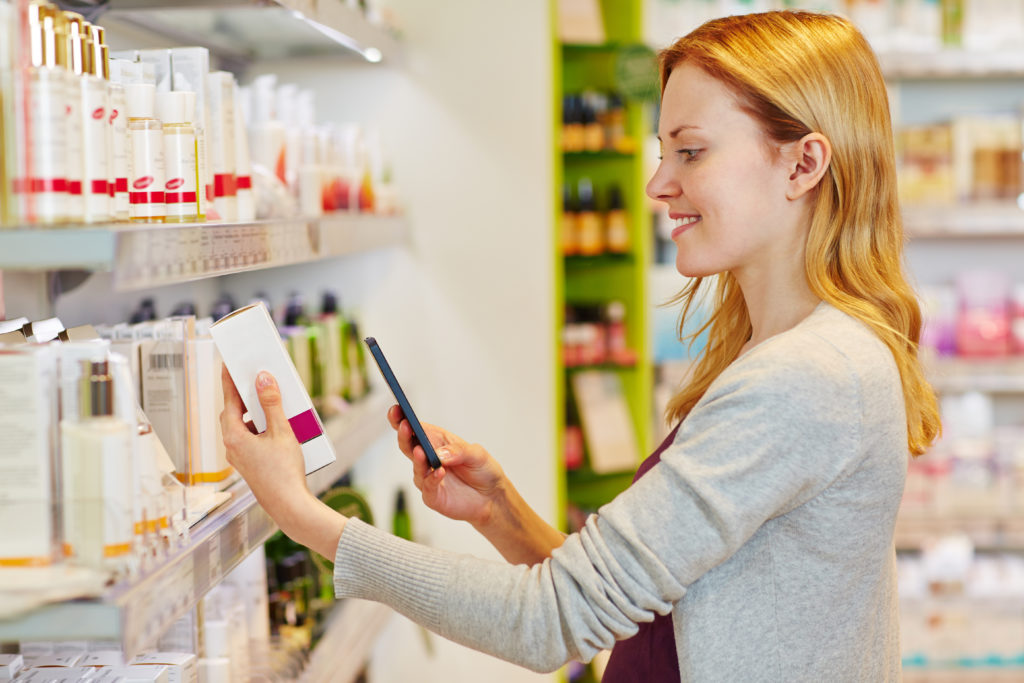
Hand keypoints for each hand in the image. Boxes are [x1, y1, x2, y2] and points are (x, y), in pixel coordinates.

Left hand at [221, 366, 343, 557]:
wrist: (289, 505)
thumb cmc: (284, 472)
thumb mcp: (282, 432)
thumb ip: (271, 404)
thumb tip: (263, 380)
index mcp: (234, 437)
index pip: (229, 400)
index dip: (229, 380)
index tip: (228, 363)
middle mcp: (232, 447)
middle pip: (234, 413)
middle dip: (243, 395)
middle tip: (252, 377)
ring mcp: (240, 457)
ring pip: (243, 426)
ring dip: (255, 413)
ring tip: (271, 400)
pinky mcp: (250, 464)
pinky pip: (251, 438)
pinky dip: (261, 428)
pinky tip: (278, 426)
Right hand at [387, 405, 506, 528]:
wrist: (492, 497)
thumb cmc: (483, 470)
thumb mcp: (477, 454)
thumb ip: (459, 451)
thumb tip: (439, 453)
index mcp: (436, 441)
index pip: (414, 428)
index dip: (402, 418)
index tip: (396, 409)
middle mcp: (428, 459)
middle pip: (408, 445)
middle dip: (404, 435)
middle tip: (404, 426)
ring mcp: (428, 477)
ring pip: (416, 467)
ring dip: (418, 459)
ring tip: (421, 451)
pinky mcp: (433, 496)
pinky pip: (427, 487)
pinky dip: (431, 479)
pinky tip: (439, 472)